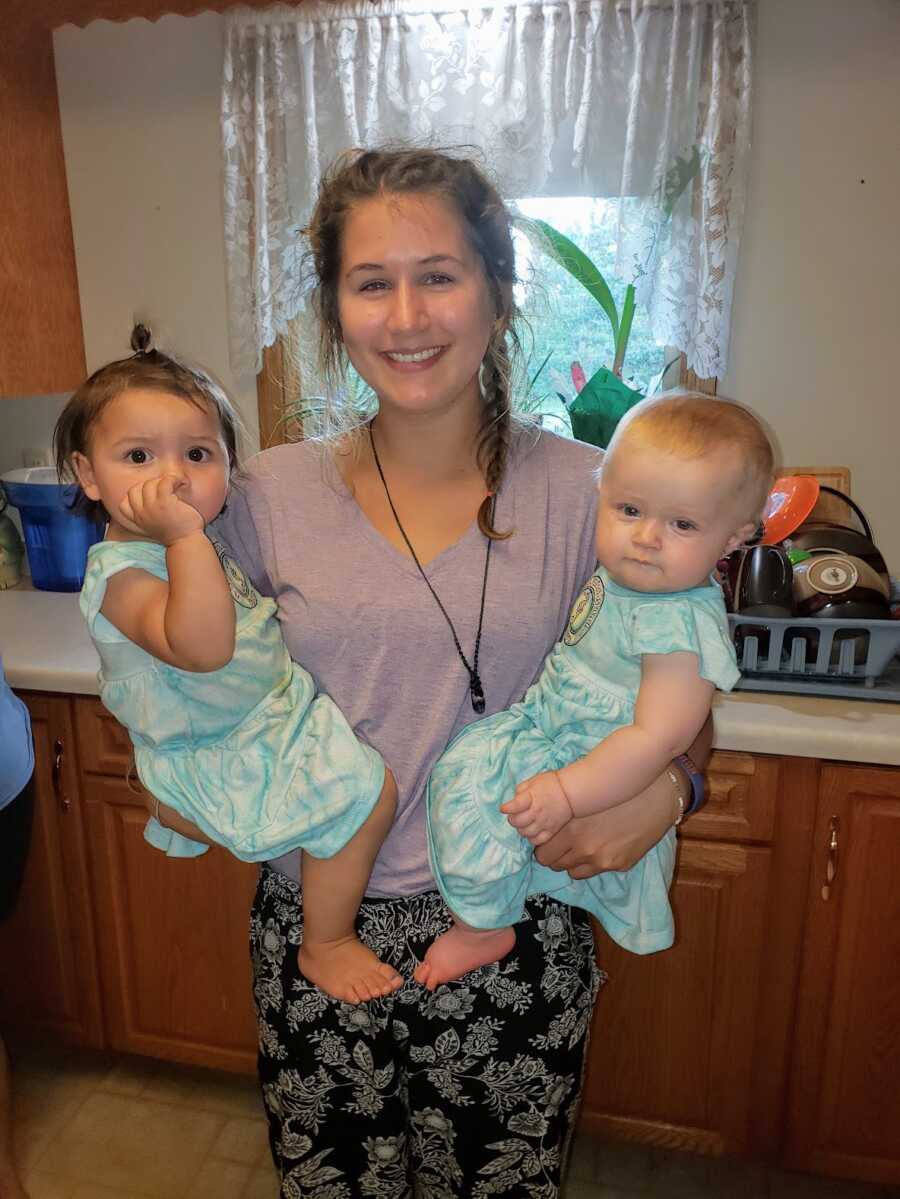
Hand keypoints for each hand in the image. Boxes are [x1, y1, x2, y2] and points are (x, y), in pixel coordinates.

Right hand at [119, 475, 204, 544]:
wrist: (187, 543)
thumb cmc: (176, 533)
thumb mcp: (155, 525)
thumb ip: (148, 513)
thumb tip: (151, 493)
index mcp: (138, 520)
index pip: (124, 504)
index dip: (136, 496)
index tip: (151, 496)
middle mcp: (142, 514)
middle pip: (135, 490)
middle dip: (149, 486)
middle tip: (166, 489)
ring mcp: (152, 508)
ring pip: (149, 484)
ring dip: (163, 481)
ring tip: (176, 485)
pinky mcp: (165, 503)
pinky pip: (164, 482)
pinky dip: (173, 479)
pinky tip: (182, 483)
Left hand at [500, 770, 572, 845]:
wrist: (570, 793)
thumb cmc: (550, 784)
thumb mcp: (533, 781)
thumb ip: (520, 790)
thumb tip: (513, 800)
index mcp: (531, 798)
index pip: (514, 806)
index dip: (507, 808)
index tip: (504, 808)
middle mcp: (537, 812)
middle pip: (517, 822)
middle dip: (512, 819)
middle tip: (514, 815)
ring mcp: (544, 823)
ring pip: (525, 833)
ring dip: (521, 829)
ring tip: (523, 823)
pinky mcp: (551, 830)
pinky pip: (537, 840)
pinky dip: (531, 837)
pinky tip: (532, 830)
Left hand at [534, 778, 678, 878]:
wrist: (659, 794)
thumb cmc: (619, 789)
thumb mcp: (586, 798)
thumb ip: (564, 814)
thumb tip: (545, 823)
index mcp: (572, 826)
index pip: (541, 850)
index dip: (542, 844)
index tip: (547, 838)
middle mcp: (584, 847)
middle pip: (552, 864)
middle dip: (553, 854)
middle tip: (561, 843)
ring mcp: (602, 859)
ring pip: (570, 871)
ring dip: (570, 860)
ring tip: (579, 846)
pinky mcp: (618, 865)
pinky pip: (591, 872)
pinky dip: (589, 863)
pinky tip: (598, 848)